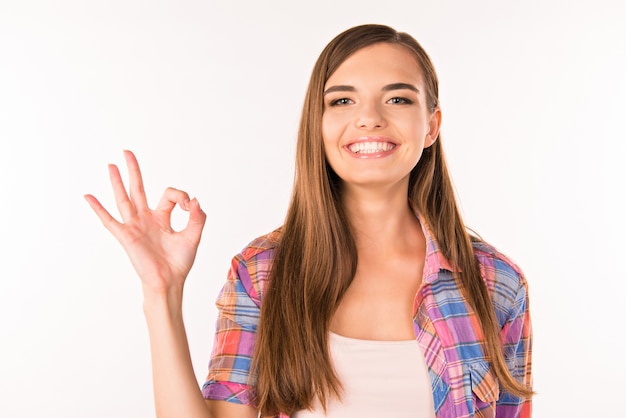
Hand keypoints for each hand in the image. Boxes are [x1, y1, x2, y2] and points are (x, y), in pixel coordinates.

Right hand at [84, 150, 206, 294]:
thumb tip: (195, 200)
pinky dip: (99, 208)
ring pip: (124, 199)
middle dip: (134, 170)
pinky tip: (88, 196)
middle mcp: (146, 219)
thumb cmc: (179, 263)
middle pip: (138, 189)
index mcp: (162, 218)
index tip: (189, 206)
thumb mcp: (193, 236)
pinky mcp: (126, 236)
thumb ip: (197, 218)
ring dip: (117, 182)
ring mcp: (135, 226)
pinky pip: (109, 220)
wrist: (169, 282)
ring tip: (111, 165)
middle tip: (127, 152)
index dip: (181, 196)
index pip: (169, 195)